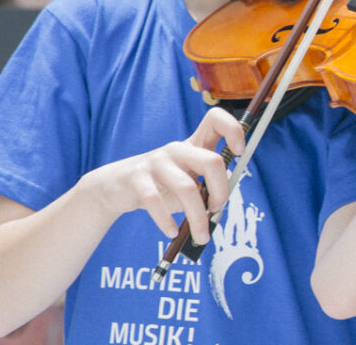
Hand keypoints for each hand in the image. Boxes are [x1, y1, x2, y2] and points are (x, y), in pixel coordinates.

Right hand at [84, 107, 245, 244]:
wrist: (114, 187)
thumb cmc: (160, 185)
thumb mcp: (187, 182)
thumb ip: (206, 190)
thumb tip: (220, 208)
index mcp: (194, 145)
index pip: (215, 120)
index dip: (233, 129)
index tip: (241, 152)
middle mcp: (177, 149)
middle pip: (211, 161)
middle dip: (221, 191)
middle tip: (217, 210)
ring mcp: (156, 162)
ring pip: (187, 188)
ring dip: (198, 217)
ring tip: (201, 236)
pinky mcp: (137, 178)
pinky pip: (156, 201)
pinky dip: (167, 220)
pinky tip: (172, 232)